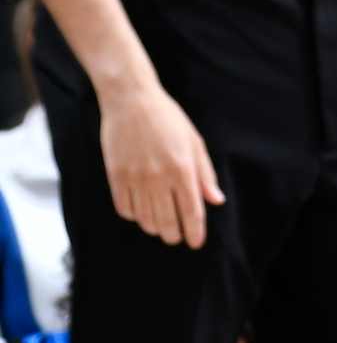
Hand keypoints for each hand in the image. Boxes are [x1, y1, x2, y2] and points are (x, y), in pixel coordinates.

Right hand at [99, 73, 224, 246]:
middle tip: (176, 237)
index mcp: (183, 168)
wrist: (130, 99)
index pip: (192, 211)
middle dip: (174, 235)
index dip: (195, 232)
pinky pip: (124, 208)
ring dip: (154, 228)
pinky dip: (133, 216)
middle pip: (167, 221)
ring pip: (145, 218)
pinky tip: (139, 213)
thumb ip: (205, 174)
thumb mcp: (194, 142)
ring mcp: (136, 177)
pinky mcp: (116, 174)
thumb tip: (215, 201)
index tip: (195, 243)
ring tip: (160, 228)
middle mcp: (159, 176)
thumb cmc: (168, 119)